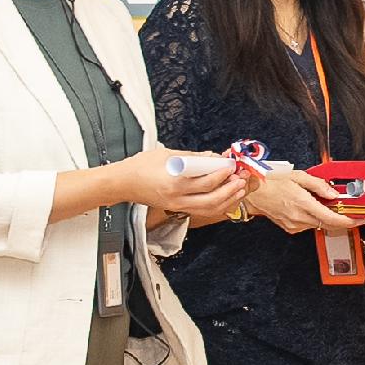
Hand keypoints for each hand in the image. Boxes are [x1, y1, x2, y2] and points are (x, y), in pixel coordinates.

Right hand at [128, 150, 253, 224]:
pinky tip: (226, 197)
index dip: (222, 174)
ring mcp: (177, 206)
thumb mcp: (167, 154)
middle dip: (230, 190)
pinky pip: (201, 210)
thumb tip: (213, 156)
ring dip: (227, 200)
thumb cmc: (141, 166)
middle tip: (241, 180)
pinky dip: (216, 205)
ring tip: (239, 189)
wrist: (123, 183)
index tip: (232, 166)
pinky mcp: (176, 209)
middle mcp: (177, 198)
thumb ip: (193, 157)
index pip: (206, 182)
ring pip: (209, 209)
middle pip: (211, 199)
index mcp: (175, 182)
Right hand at [248, 167, 357, 234]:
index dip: (348, 221)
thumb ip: (318, 185)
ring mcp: (294, 225)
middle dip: (342, 220)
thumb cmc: (272, 182)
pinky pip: (309, 225)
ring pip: (319, 225)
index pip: (331, 218)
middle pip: (328, 224)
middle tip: (351, 214)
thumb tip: (333, 194)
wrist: (253, 194)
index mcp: (303, 204)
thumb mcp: (298, 176)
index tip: (359, 219)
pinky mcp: (291, 228)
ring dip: (327, 217)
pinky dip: (315, 218)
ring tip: (326, 205)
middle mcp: (299, 217)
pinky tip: (311, 208)